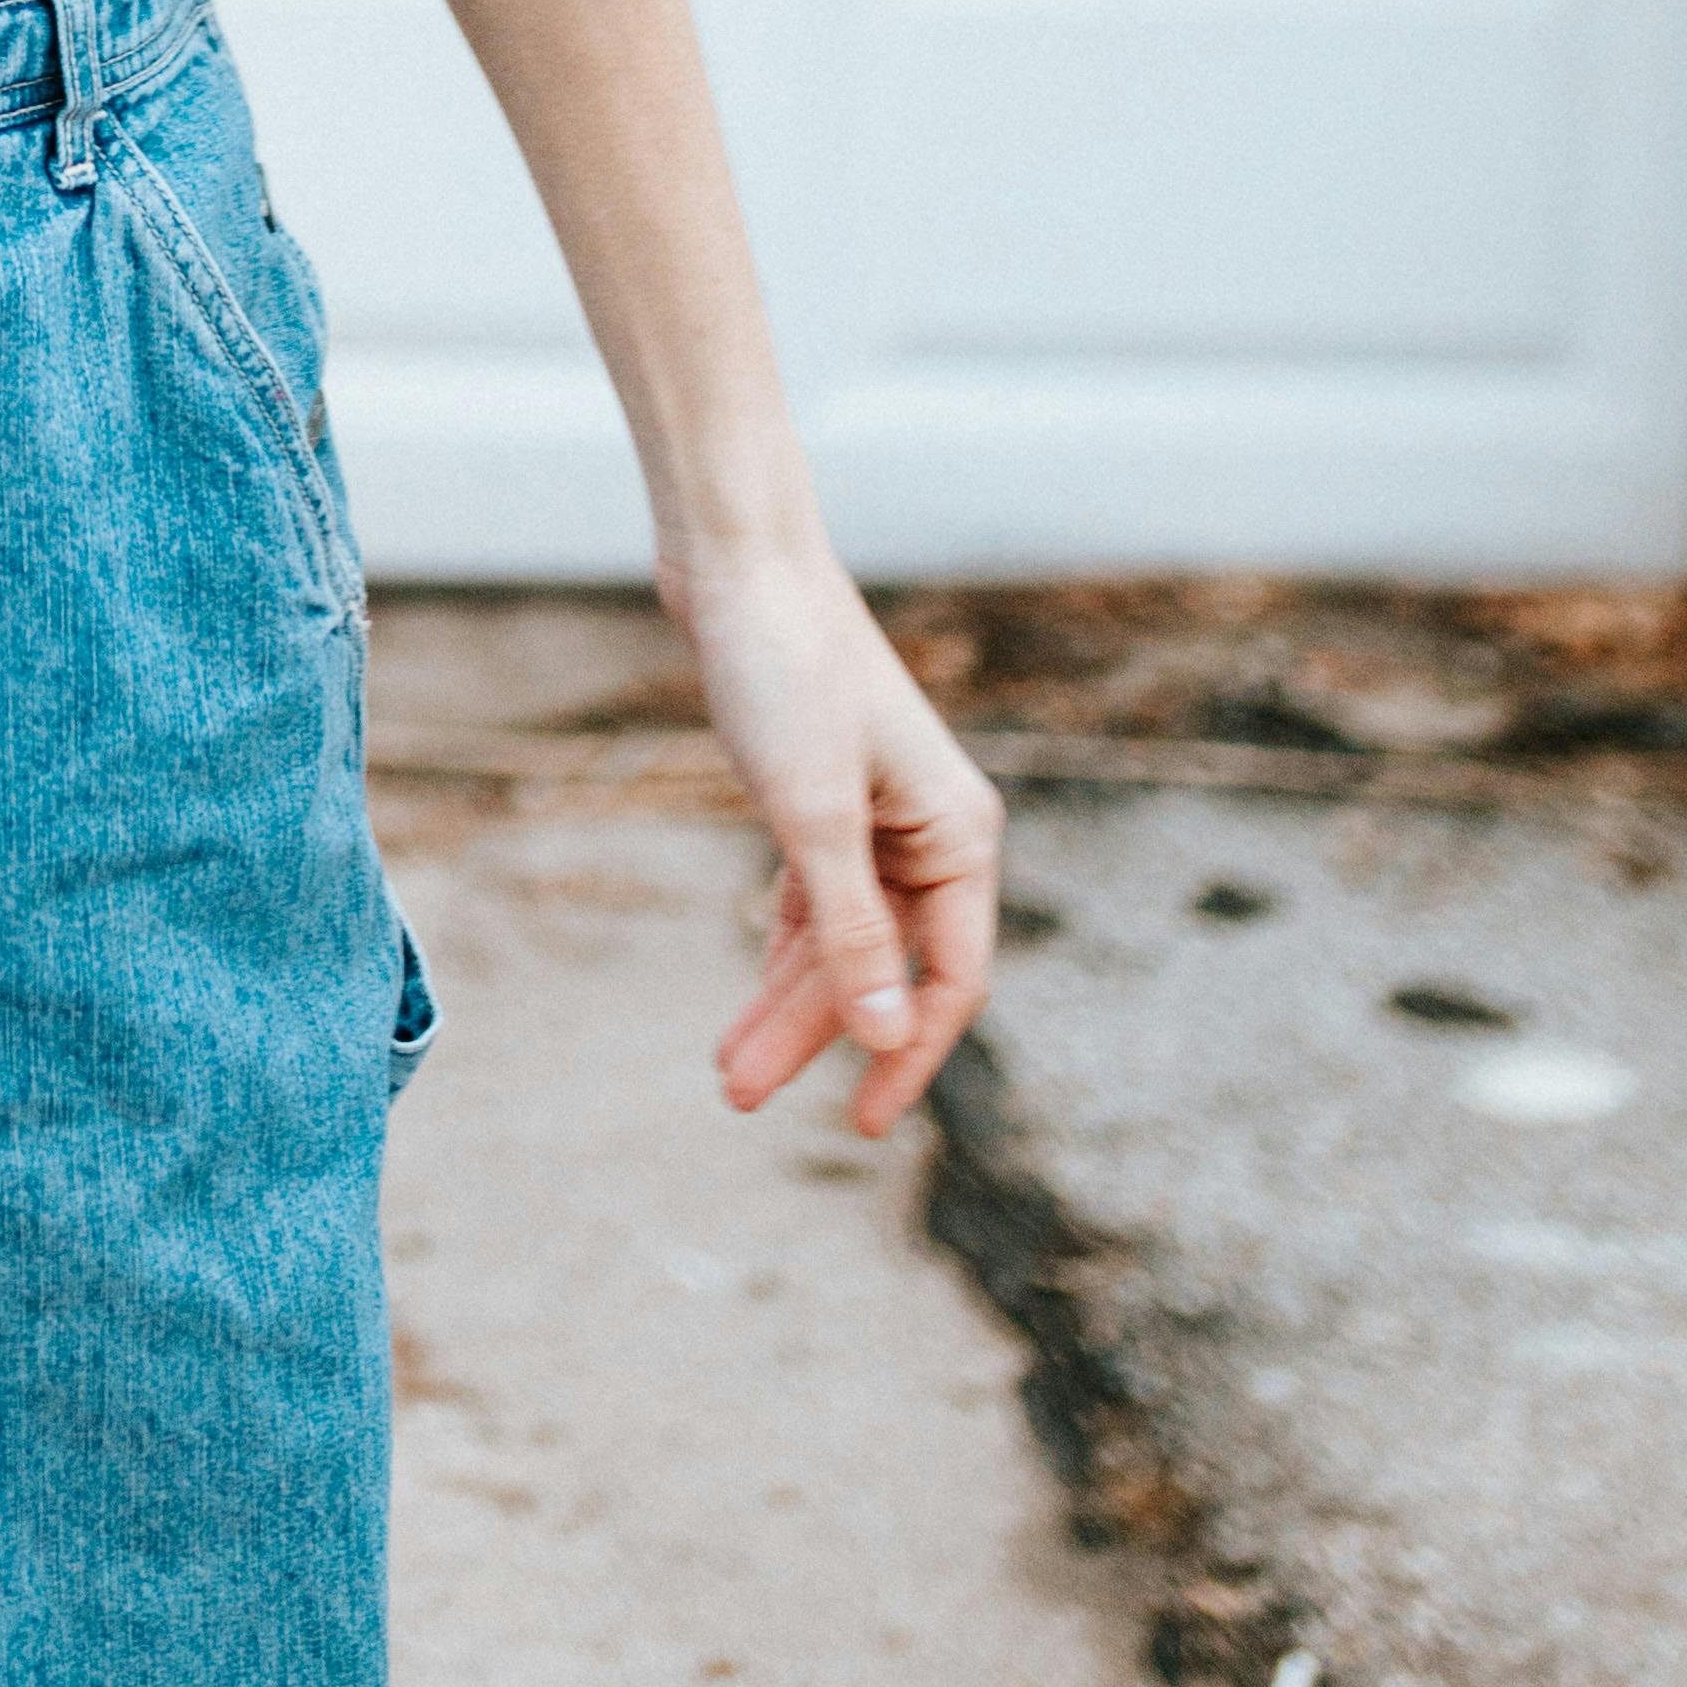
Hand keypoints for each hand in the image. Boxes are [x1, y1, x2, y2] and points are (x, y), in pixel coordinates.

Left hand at [670, 536, 1003, 1141]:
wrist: (737, 565)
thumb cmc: (784, 673)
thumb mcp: (813, 813)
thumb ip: (851, 928)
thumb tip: (888, 1034)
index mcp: (959, 837)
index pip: (950, 980)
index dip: (905, 1053)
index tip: (859, 1121)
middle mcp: (933, 835)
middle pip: (883, 967)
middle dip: (814, 1033)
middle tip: (737, 1095)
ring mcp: (879, 820)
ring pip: (842, 941)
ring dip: (788, 1002)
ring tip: (727, 1072)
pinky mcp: (824, 802)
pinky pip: (814, 903)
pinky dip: (782, 949)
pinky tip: (750, 997)